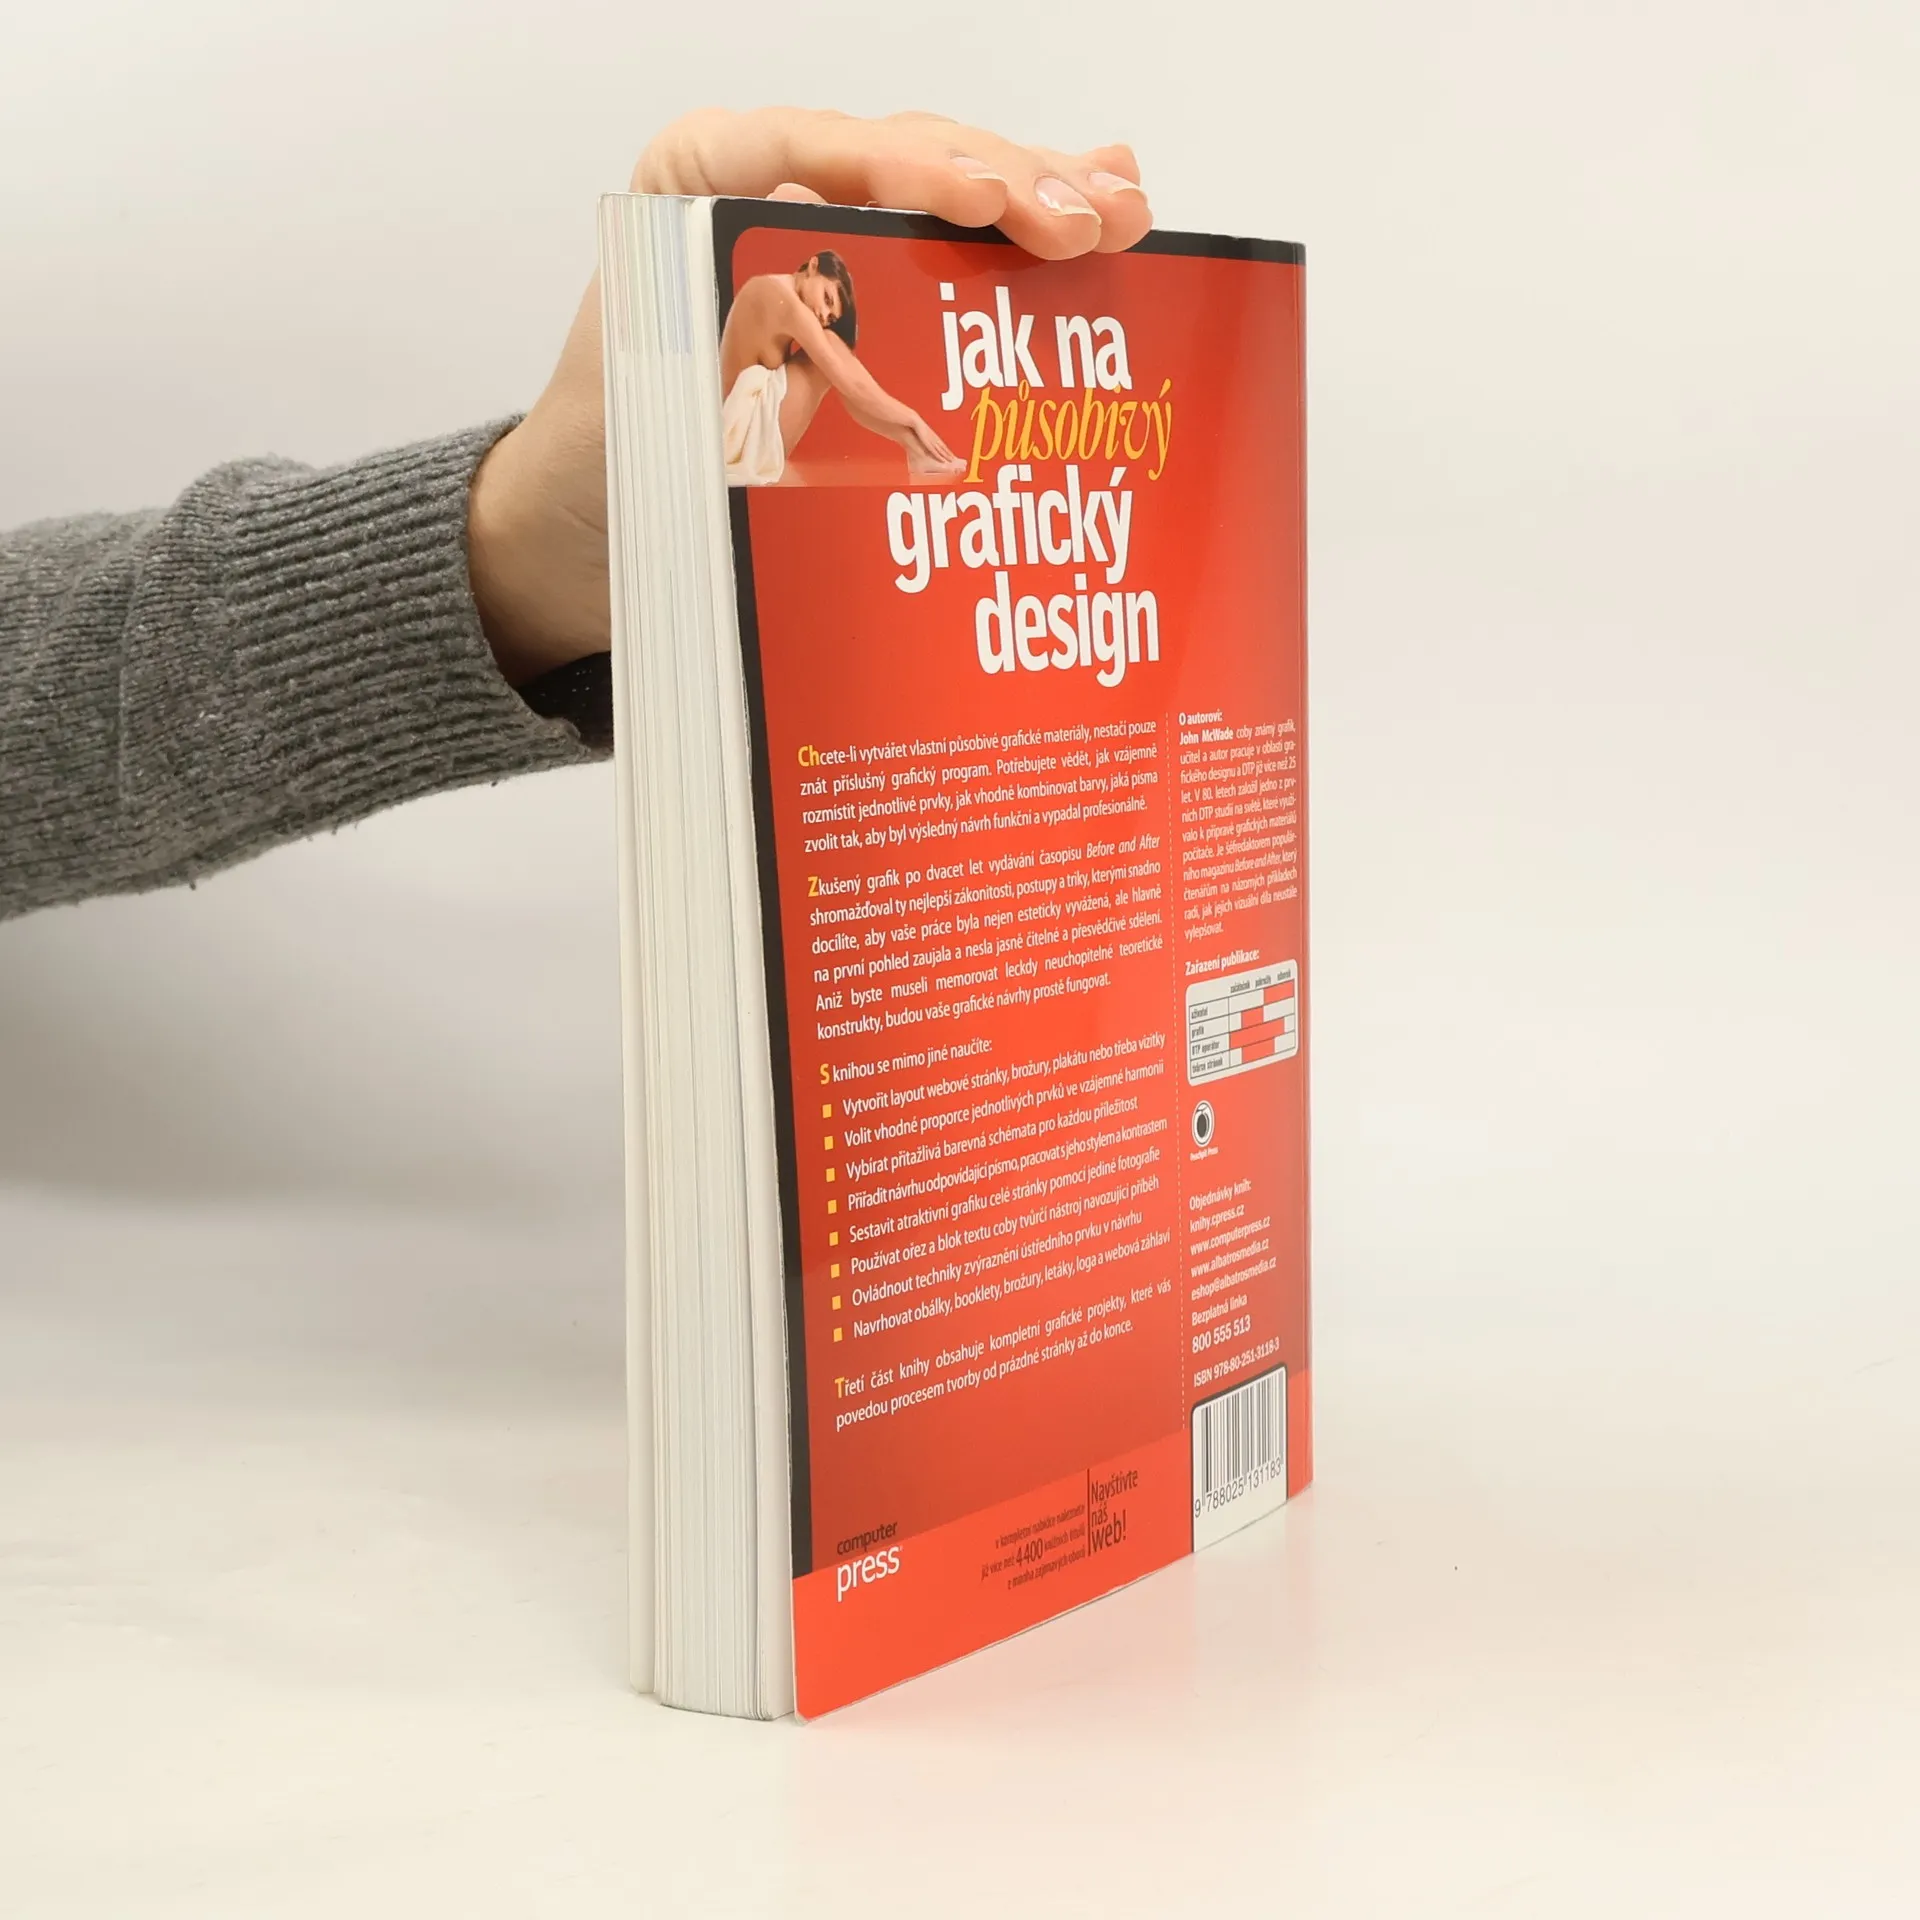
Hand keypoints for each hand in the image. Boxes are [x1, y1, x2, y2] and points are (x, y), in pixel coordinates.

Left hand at [468, 108, 1152, 685]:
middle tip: (1090, 224)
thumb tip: (829, 341)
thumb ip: (738, 360)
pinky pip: (948, 247)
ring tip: (1122, 213)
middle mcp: (762, 192)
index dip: (903, 168)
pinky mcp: (865, 285)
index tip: (979, 203)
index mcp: (692, 188)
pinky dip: (1020, 235)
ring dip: (1039, 200)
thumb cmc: (614, 457)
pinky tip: (1096, 209)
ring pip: (942, 193)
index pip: (806, 149)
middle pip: (898, 159)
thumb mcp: (665, 407)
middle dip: (1006, 184)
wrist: (595, 517)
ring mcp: (823, 233)